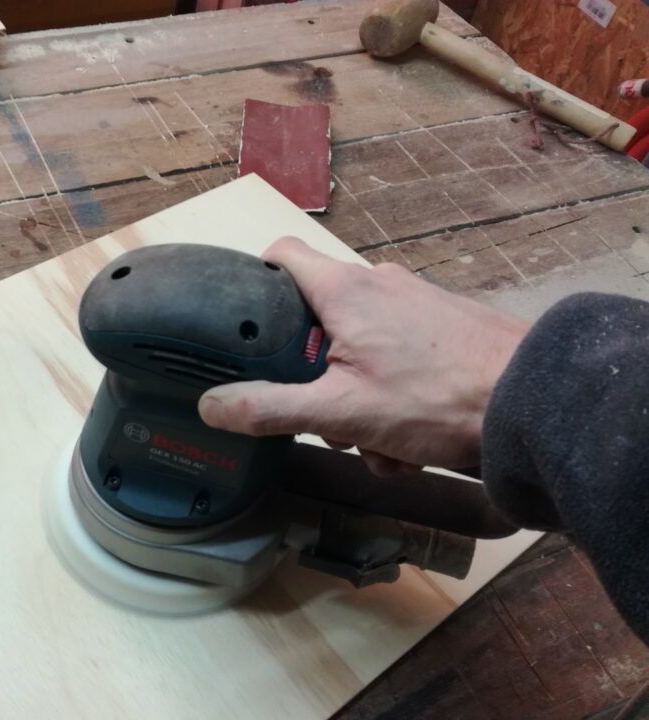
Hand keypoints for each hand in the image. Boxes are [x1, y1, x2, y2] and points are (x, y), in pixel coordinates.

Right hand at [198, 237, 530, 474]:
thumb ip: (271, 409)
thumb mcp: (340, 411)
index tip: (242, 317)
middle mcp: (379, 285)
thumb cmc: (437, 396)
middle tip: (323, 415)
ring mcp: (415, 304)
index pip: (283, 253)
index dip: (255, 278)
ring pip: (359, 348)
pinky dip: (392, 399)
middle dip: (313, 375)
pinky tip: (409, 443)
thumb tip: (211, 406)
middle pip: (318, 318)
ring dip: (356, 399)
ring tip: (378, 443)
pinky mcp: (444, 328)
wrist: (533, 402)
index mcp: (345, 290)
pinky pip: (398, 358)